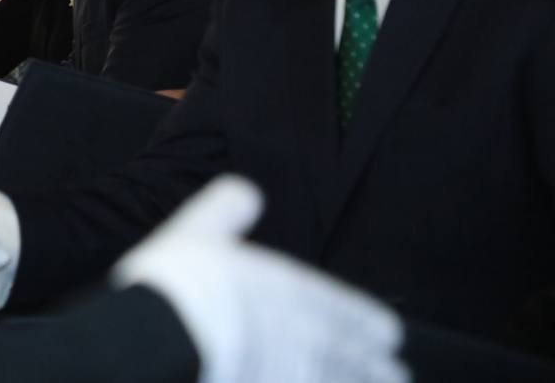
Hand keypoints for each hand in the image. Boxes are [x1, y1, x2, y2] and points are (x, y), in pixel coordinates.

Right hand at [111, 176, 406, 382]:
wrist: (158, 336)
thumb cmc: (174, 284)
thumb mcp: (195, 229)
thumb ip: (225, 209)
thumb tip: (248, 190)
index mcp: (281, 286)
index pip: (337, 305)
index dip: (364, 321)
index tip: (387, 334)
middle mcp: (295, 330)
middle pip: (344, 349)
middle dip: (371, 362)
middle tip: (396, 373)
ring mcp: (289, 368)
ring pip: (337, 377)